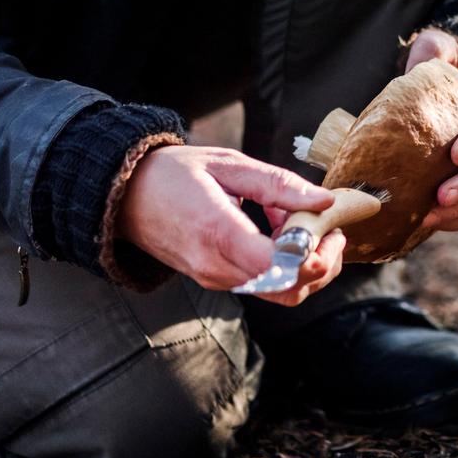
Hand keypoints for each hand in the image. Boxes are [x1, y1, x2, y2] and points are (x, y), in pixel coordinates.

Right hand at [118, 146, 344, 304]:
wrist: (125, 195)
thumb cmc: (175, 174)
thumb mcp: (229, 164)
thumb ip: (279, 185)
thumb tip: (325, 202)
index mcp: (217, 232)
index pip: (278, 267)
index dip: (315, 256)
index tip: (331, 229)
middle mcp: (215, 266)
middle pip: (288, 288)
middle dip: (322, 264)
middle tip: (332, 229)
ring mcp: (214, 278)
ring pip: (280, 292)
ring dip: (305, 264)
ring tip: (305, 224)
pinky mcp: (216, 280)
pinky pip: (263, 284)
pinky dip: (285, 264)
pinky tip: (282, 230)